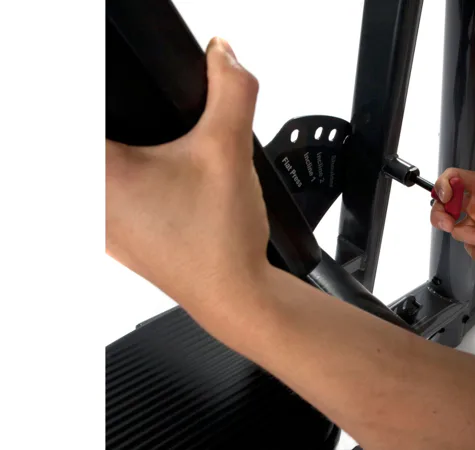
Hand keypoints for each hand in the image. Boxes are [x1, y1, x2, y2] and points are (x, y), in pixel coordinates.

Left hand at [106, 37, 266, 317]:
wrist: (236, 295)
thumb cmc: (220, 242)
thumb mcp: (229, 149)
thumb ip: (231, 90)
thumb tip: (226, 59)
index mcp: (100, 174)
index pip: (87, 113)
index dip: (124, 108)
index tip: (160, 126)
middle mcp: (89, 203)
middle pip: (100, 141)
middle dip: (135, 128)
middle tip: (172, 140)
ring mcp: (100, 224)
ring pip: (107, 172)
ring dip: (135, 156)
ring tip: (175, 166)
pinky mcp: (118, 236)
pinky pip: (116, 196)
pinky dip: (138, 182)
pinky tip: (175, 188)